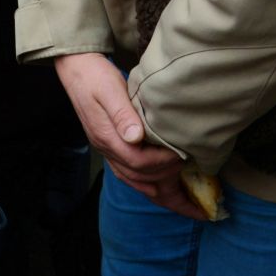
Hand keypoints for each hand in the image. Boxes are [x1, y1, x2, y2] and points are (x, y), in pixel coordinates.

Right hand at [54, 53, 203, 219]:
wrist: (76, 69)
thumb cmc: (95, 76)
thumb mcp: (109, 89)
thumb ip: (122, 114)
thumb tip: (136, 137)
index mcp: (108, 138)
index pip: (140, 162)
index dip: (164, 163)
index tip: (184, 155)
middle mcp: (108, 150)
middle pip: (141, 181)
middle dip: (171, 191)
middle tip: (199, 198)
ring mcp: (108, 151)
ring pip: (137, 183)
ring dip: (163, 196)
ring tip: (188, 205)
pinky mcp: (112, 147)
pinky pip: (132, 176)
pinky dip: (152, 186)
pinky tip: (166, 186)